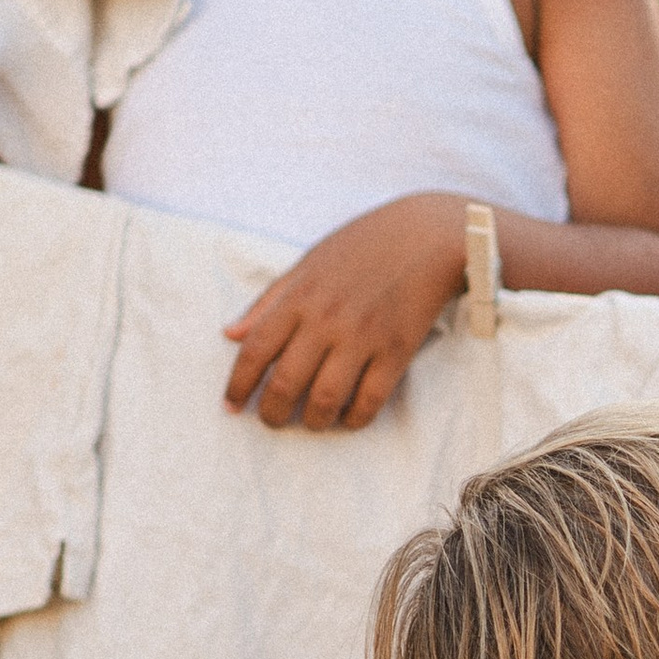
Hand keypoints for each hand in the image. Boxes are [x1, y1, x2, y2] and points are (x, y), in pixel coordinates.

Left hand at [223, 192, 470, 431]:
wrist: (427, 236)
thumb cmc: (363, 245)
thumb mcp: (308, 263)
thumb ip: (269, 301)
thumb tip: (231, 334)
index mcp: (300, 296)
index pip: (256, 350)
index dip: (238, 385)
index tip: (231, 406)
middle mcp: (326, 320)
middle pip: (285, 383)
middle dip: (271, 413)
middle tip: (272, 420)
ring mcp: (363, 337)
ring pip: (325, 399)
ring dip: (312, 421)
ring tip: (311, 422)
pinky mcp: (396, 351)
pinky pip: (370, 400)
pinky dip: (354, 419)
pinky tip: (347, 418)